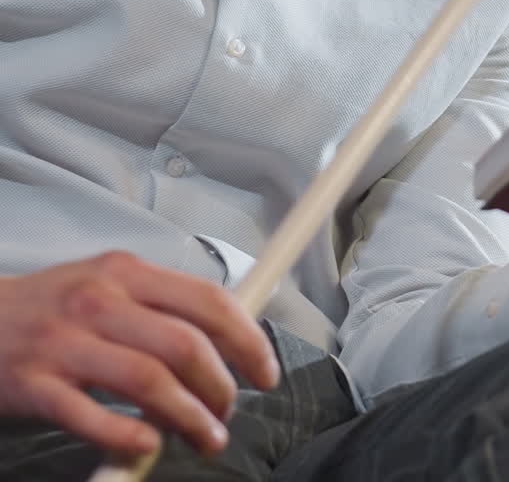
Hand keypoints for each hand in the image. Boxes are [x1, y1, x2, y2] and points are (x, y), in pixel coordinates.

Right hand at [0, 252, 279, 456]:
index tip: (264, 370)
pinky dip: (129, 435)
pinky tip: (148, 445)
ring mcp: (66, 343)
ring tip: (206, 438)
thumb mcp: (105, 283)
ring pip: (148, 381)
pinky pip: (93, 416)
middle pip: (184, 344)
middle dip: (221, 386)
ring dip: (189, 418)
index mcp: (124, 271)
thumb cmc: (52, 306)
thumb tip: (224, 337)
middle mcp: (99, 301)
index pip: (205, 299)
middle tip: (230, 411)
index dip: (246, 338)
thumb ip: (158, 302)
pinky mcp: (36, 385)